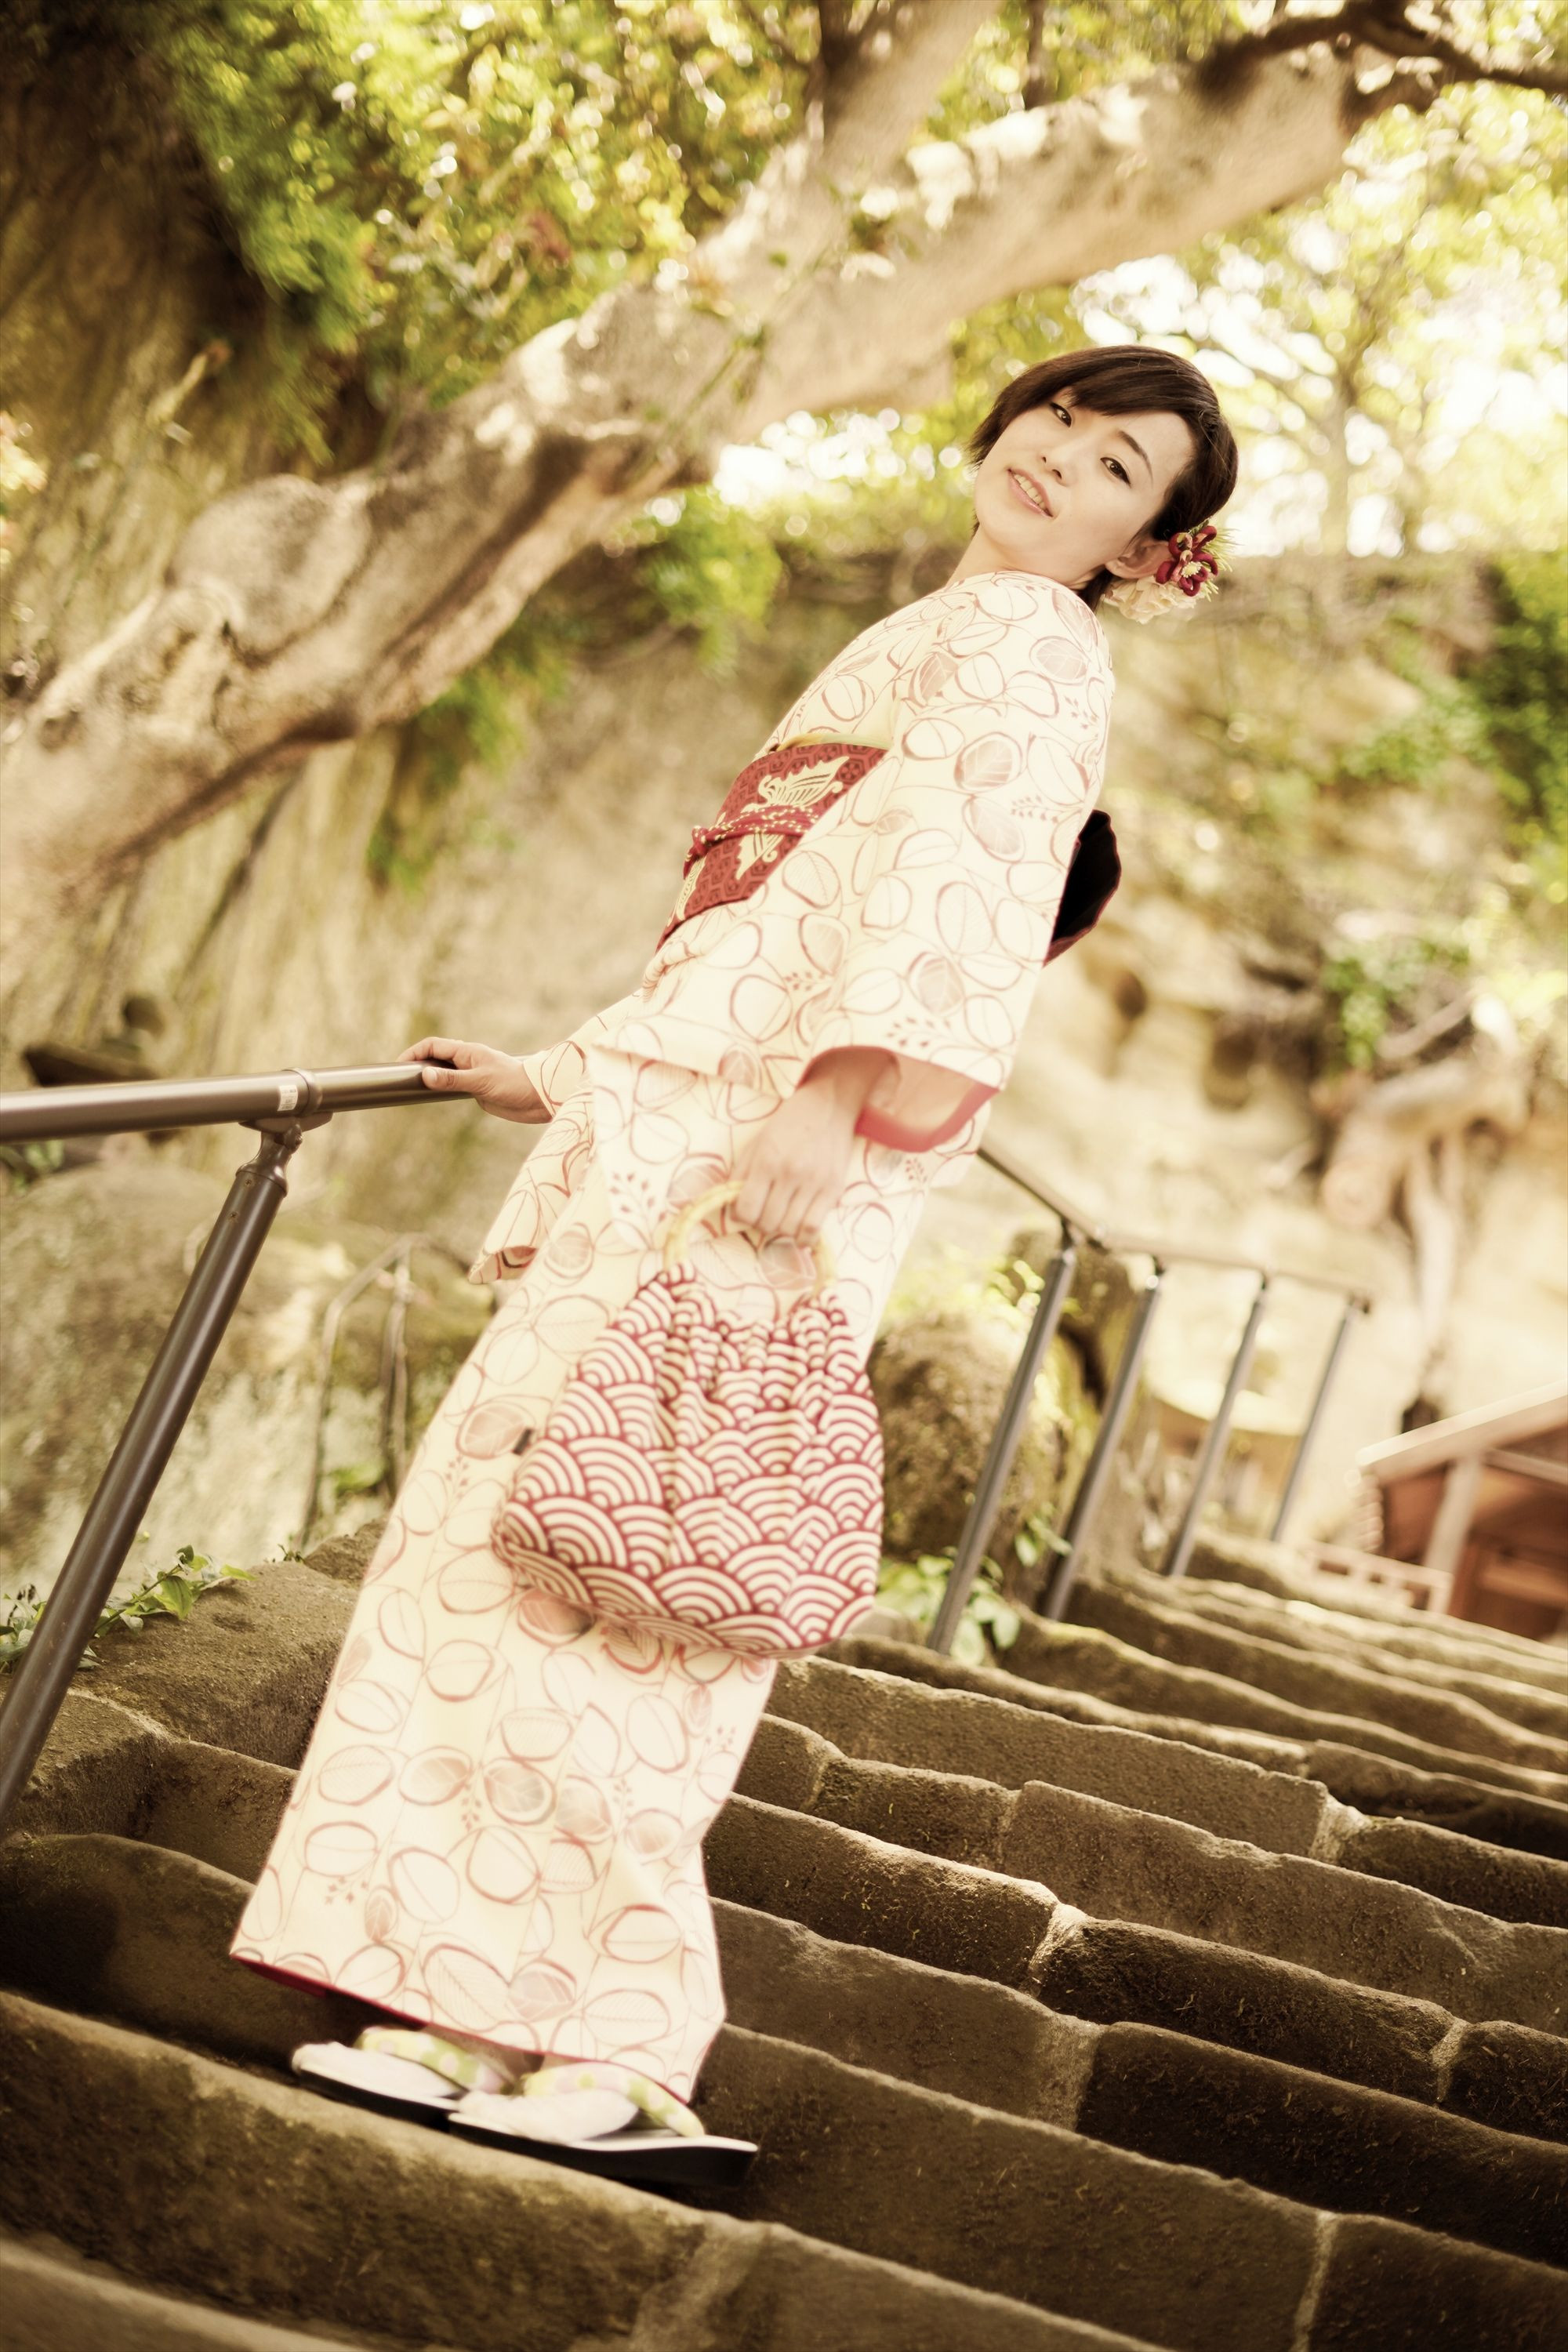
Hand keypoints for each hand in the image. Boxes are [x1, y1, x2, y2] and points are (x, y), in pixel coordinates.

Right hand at [397, 1036, 548, 1122]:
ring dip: (427, 1076)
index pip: (434, 1046)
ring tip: (410, 1087)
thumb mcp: (480, 1082)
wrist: (539, 1097)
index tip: (398, 1066)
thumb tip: (425, 1076)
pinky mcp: (477, 1089)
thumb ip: (452, 1080)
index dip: (414, 1052)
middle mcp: (467, 1060)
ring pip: (443, 1071)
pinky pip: (452, 1085)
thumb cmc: (514, 1084)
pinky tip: (431, 1096)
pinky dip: (439, 1087)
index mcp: (468, 1052)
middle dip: (417, 1062)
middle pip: (435, 1057)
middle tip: (399, 1077)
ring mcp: (471, 1074)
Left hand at [734, 1049, 891, 1240]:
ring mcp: (814, 1183)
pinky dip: (803, 1237)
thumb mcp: (757, 1142)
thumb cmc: (788, 1122)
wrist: (829, 1105)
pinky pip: (815, 1228)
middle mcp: (791, 1174)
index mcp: (767, 1161)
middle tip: (763, 1212)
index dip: (740, 1216)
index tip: (743, 1211)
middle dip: (760, 1223)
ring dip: (780, 1229)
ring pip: (789, 1229)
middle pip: (768, 1223)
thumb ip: (741, 1174)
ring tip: (780, 1216)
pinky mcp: (833, 1189)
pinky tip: (798, 1232)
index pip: (746, 1209)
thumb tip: (731, 1207)